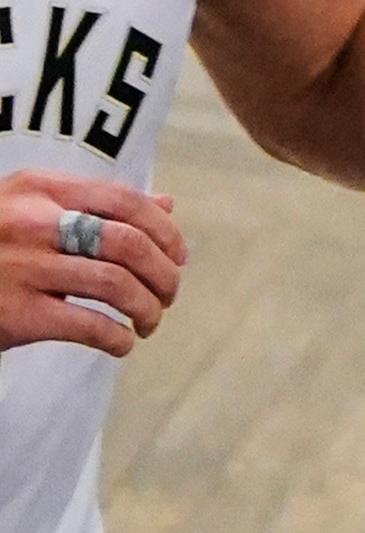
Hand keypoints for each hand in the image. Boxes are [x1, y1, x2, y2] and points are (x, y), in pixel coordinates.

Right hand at [0, 169, 186, 356]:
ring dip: (148, 308)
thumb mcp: (33, 207)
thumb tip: (168, 204)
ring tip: (149, 321)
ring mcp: (23, 268)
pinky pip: (89, 326)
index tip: (179, 257)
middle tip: (169, 294)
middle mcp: (33, 223)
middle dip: (164, 274)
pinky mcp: (16, 315)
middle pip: (129, 244)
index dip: (166, 232)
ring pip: (116, 285)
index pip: (127, 201)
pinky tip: (122, 343)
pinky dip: (118, 338)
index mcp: (41, 189)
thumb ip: (97, 205)